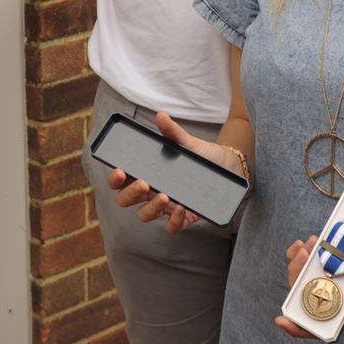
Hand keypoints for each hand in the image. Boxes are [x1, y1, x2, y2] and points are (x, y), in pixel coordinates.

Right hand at [106, 111, 246, 236]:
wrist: (229, 165)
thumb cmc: (201, 154)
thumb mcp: (186, 142)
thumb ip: (172, 131)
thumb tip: (160, 115)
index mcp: (146, 172)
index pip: (121, 180)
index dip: (115, 179)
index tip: (120, 171)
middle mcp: (151, 191)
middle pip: (126, 200)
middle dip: (130, 194)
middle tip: (144, 183)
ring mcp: (166, 205)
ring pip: (145, 214)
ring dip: (150, 208)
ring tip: (165, 196)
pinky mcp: (184, 216)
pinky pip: (172, 227)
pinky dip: (173, 222)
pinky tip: (180, 209)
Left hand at [273, 216, 343, 336]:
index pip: (319, 323)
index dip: (298, 326)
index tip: (282, 319)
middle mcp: (337, 292)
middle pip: (304, 295)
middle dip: (296, 277)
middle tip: (302, 256)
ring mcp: (331, 274)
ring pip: (303, 276)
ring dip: (299, 261)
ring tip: (308, 245)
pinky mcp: (329, 257)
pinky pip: (308, 259)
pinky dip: (303, 251)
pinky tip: (308, 242)